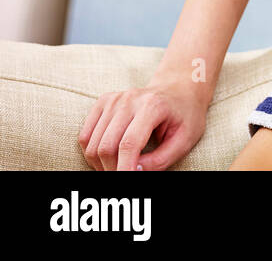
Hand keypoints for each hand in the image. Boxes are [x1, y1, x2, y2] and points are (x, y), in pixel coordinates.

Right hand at [78, 78, 208, 170]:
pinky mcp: (103, 102)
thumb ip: (160, 160)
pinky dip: (92, 153)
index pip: (129, 144)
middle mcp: (129, 99)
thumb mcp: (185, 140)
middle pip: (106, 146)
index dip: (124, 169)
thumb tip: (134, 173)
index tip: (125, 183)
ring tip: (119, 167)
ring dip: (101, 164)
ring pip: (91, 144)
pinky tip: (109, 156)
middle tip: (126, 176)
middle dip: (112, 169)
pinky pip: (85, 136)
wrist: (179, 89)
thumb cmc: (185, 116)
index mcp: (153, 106)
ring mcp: (114, 99)